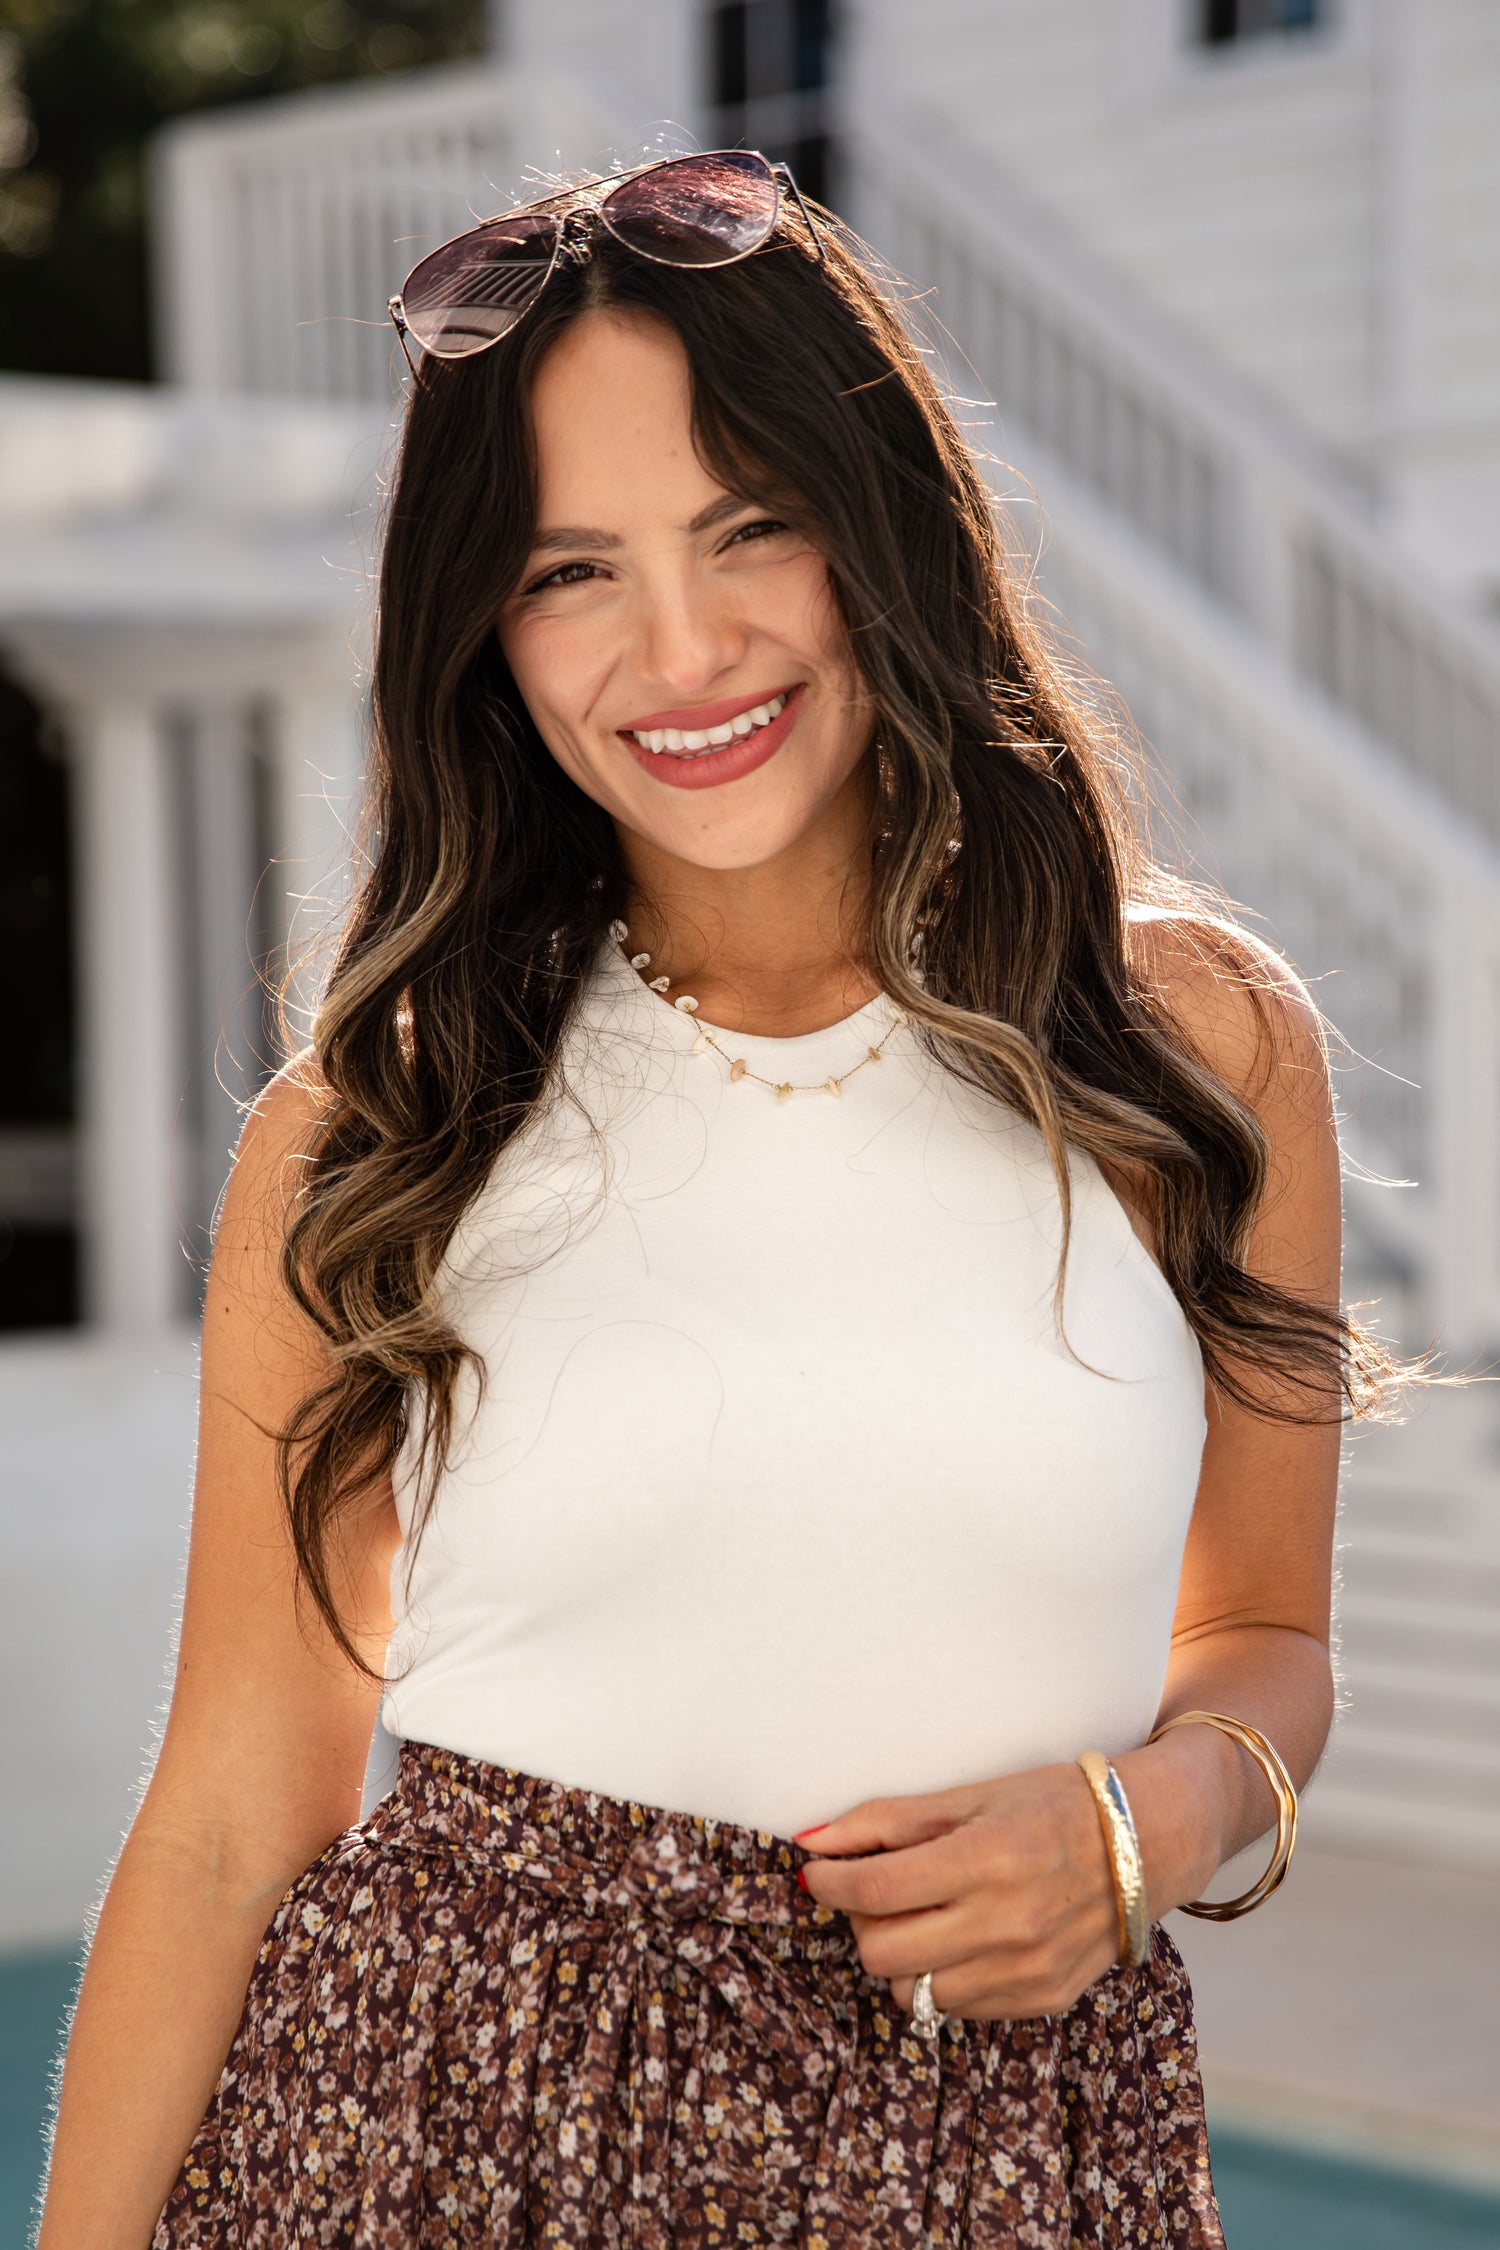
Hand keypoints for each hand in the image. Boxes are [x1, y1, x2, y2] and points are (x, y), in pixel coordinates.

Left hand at [796, 1760, 1123, 2024]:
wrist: (1147, 1843)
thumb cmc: (1053, 1804)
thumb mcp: (972, 1795)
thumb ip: (890, 1821)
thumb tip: (814, 1841)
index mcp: (988, 1858)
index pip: (877, 1890)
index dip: (830, 1882)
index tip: (817, 1872)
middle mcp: (1008, 1922)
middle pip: (883, 1952)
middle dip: (863, 1921)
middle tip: (877, 1892)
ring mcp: (1027, 1970)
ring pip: (913, 1993)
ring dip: (901, 1956)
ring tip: (925, 1916)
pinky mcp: (1041, 2000)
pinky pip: (956, 2008)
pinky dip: (943, 1977)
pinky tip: (964, 1937)